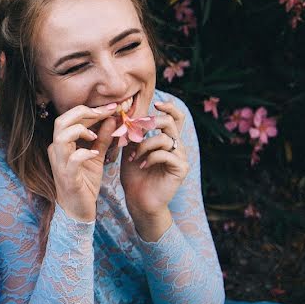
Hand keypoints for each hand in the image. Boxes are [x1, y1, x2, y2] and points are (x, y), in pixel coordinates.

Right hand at [48, 103, 119, 222]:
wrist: (78, 210)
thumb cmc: (85, 183)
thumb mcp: (96, 157)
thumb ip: (102, 138)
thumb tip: (112, 119)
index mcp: (61, 144)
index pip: (70, 118)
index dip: (90, 109)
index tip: (111, 107)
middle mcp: (56, 150)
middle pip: (61, 121)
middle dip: (84, 113)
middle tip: (106, 114)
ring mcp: (60, 163)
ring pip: (61, 136)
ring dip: (81, 131)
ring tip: (95, 137)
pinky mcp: (67, 176)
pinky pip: (73, 159)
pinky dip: (85, 152)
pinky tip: (95, 154)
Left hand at [121, 100, 188, 237]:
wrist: (139, 200)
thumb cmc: (134, 175)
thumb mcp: (129, 151)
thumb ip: (131, 134)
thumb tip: (123, 115)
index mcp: (167, 139)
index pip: (174, 117)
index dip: (168, 107)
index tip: (155, 103)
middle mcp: (177, 146)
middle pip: (170, 122)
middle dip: (150, 123)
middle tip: (135, 131)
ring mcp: (181, 157)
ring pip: (165, 138)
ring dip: (144, 145)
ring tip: (133, 157)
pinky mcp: (181, 168)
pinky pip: (166, 154)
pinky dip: (151, 157)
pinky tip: (142, 165)